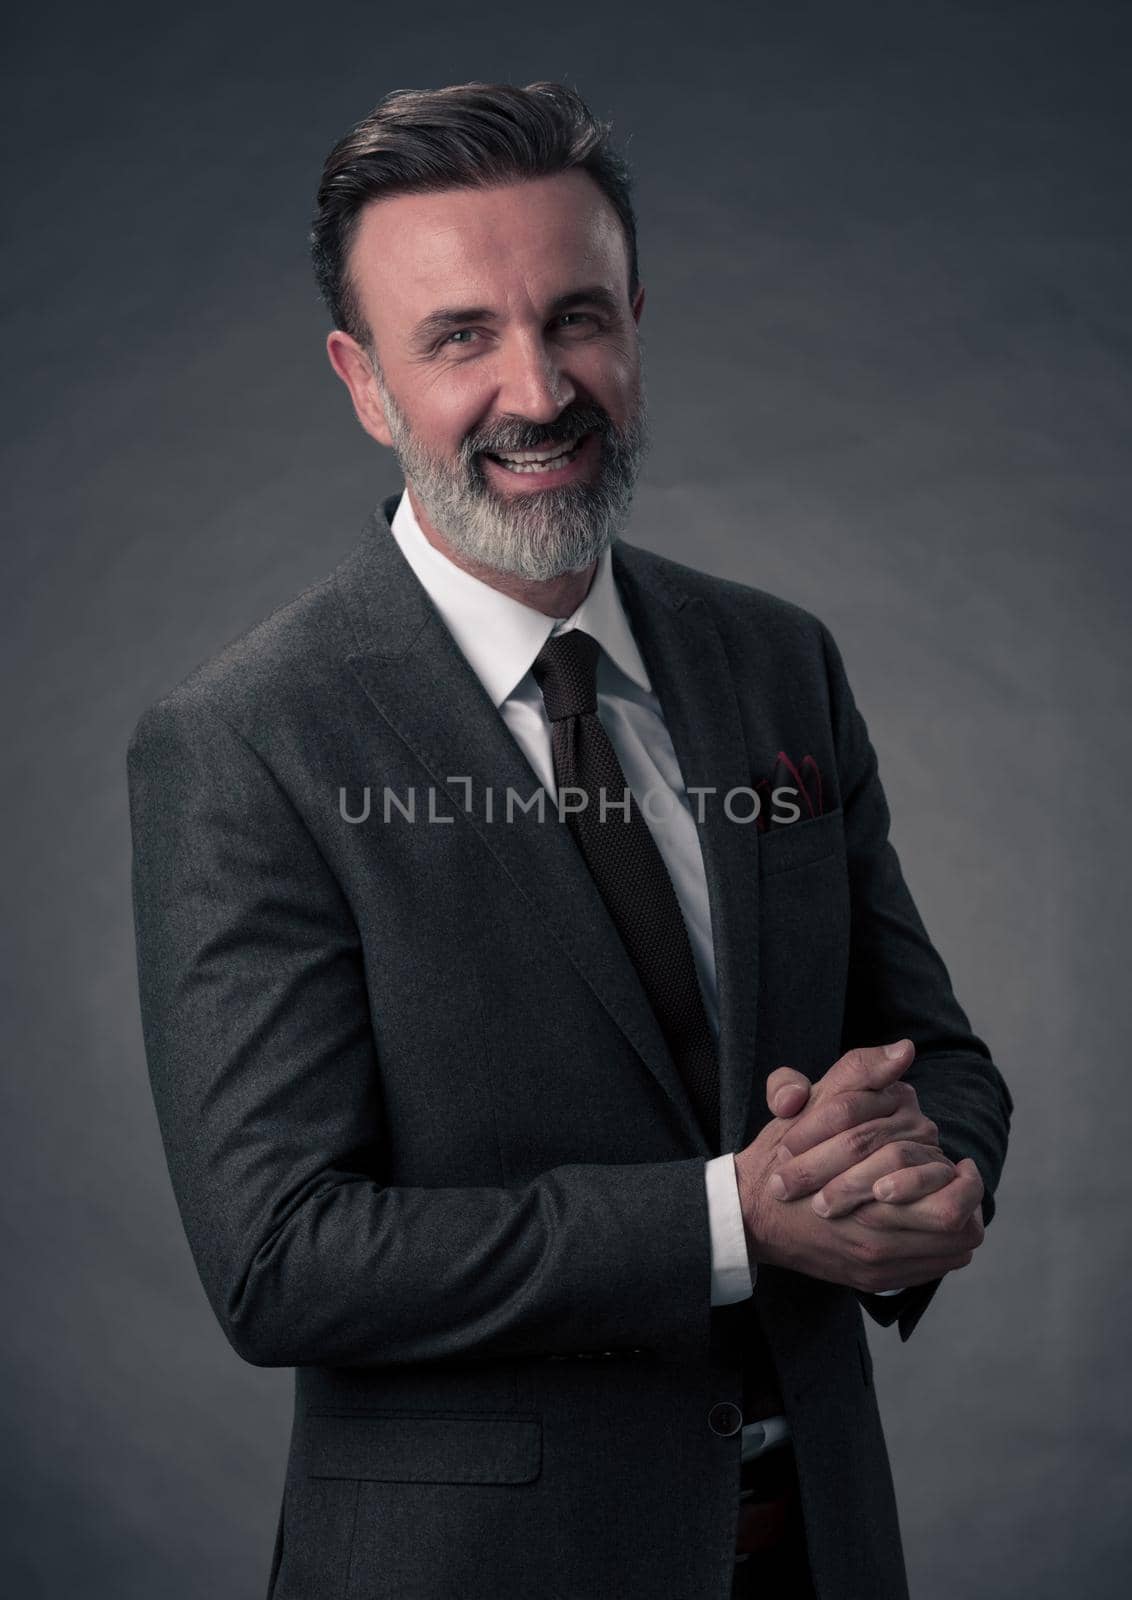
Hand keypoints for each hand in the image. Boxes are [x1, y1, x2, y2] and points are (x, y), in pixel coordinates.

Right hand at [734, 1043, 983, 1292]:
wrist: (748, 1213)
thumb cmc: (780, 1155)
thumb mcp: (812, 1103)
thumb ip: (858, 1072)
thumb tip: (903, 1051)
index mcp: (868, 1193)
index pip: (949, 1197)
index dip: (963, 1178)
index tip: (958, 1162)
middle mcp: (876, 1236)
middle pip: (958, 1226)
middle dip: (967, 1199)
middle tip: (960, 1179)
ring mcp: (875, 1263)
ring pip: (950, 1250)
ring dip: (957, 1224)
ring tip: (946, 1199)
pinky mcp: (872, 1279)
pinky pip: (930, 1269)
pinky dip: (939, 1247)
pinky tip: (924, 1222)